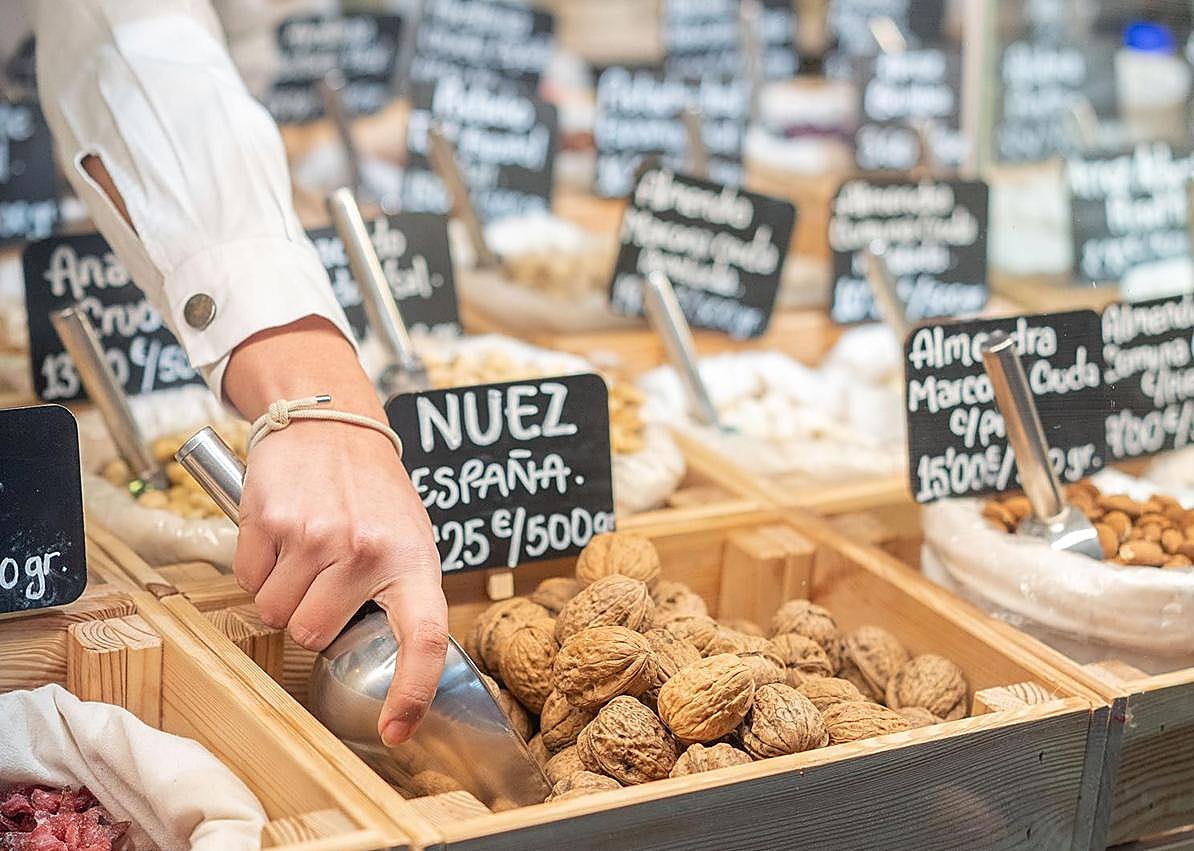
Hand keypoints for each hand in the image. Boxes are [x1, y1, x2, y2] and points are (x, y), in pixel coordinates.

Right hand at [224, 318, 447, 745]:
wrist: (331, 421)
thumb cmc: (373, 492)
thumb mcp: (408, 537)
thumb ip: (401, 594)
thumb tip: (394, 665)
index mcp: (414, 560)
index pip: (425, 637)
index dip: (412, 692)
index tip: (396, 730)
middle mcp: (367, 551)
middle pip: (311, 634)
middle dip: (310, 616)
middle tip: (325, 576)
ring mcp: (316, 535)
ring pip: (273, 612)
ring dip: (280, 592)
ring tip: (305, 549)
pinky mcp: (271, 518)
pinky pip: (246, 578)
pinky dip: (255, 566)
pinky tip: (280, 533)